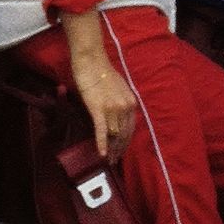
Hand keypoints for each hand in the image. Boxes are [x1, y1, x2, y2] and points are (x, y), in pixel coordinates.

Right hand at [61, 9, 136, 161]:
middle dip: (120, 149)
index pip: (131, 128)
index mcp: (131, 102)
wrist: (91, 61)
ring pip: (114, 134)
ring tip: (109, 160)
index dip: (127, 142)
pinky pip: (102, 130)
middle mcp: (125, 107)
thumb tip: (116, 117)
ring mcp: (112, 109)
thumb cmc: (102, 72)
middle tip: (116, 161)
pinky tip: (102, 154)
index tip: (122, 151)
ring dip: (111, 149)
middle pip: (124, 134)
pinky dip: (102, 143)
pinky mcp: (98, 109)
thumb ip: (120, 103)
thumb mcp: (118, 89)